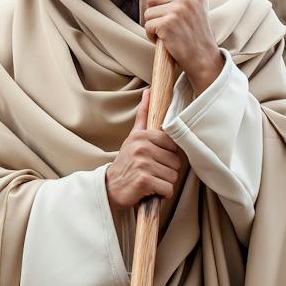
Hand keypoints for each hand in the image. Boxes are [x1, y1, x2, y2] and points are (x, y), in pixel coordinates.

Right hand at [105, 87, 187, 210]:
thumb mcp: (133, 137)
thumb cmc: (127, 163)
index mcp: (142, 136)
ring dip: (164, 183)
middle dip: (166, 171)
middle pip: (176, 162)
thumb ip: (143, 115)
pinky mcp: (144, 180)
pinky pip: (167, 188)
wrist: (110, 187)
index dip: (167, 156)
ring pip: (173, 176)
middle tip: (151, 172)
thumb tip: (149, 91)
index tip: (154, 159)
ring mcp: (143, 164)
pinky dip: (161, 194)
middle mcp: (142, 147)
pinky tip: (149, 190)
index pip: (173, 146)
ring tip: (149, 180)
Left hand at [142, 0, 224, 94]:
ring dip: (152, 25)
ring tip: (167, 33)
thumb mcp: (194, 10)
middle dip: (153, 11)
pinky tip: (164, 41)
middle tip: (164, 23)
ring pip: (148, 12)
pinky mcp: (168, 24)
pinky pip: (147, 26)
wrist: (204, 59)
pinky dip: (151, 36)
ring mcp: (177, 11)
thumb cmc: (195, 36)